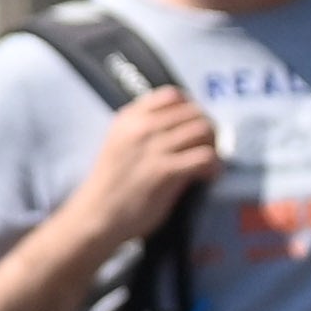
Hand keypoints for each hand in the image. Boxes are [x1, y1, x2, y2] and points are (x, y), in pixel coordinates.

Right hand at [69, 88, 218, 254]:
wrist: (96, 215)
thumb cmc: (109, 185)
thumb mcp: (119, 143)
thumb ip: (142, 130)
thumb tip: (178, 128)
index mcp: (129, 118)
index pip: (172, 95)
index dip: (191, 108)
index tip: (194, 123)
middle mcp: (142, 128)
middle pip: (193, 112)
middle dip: (207, 127)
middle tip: (208, 145)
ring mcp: (154, 149)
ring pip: (203, 130)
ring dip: (213, 145)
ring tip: (209, 160)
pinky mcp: (166, 172)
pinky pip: (205, 157)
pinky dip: (214, 165)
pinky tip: (208, 175)